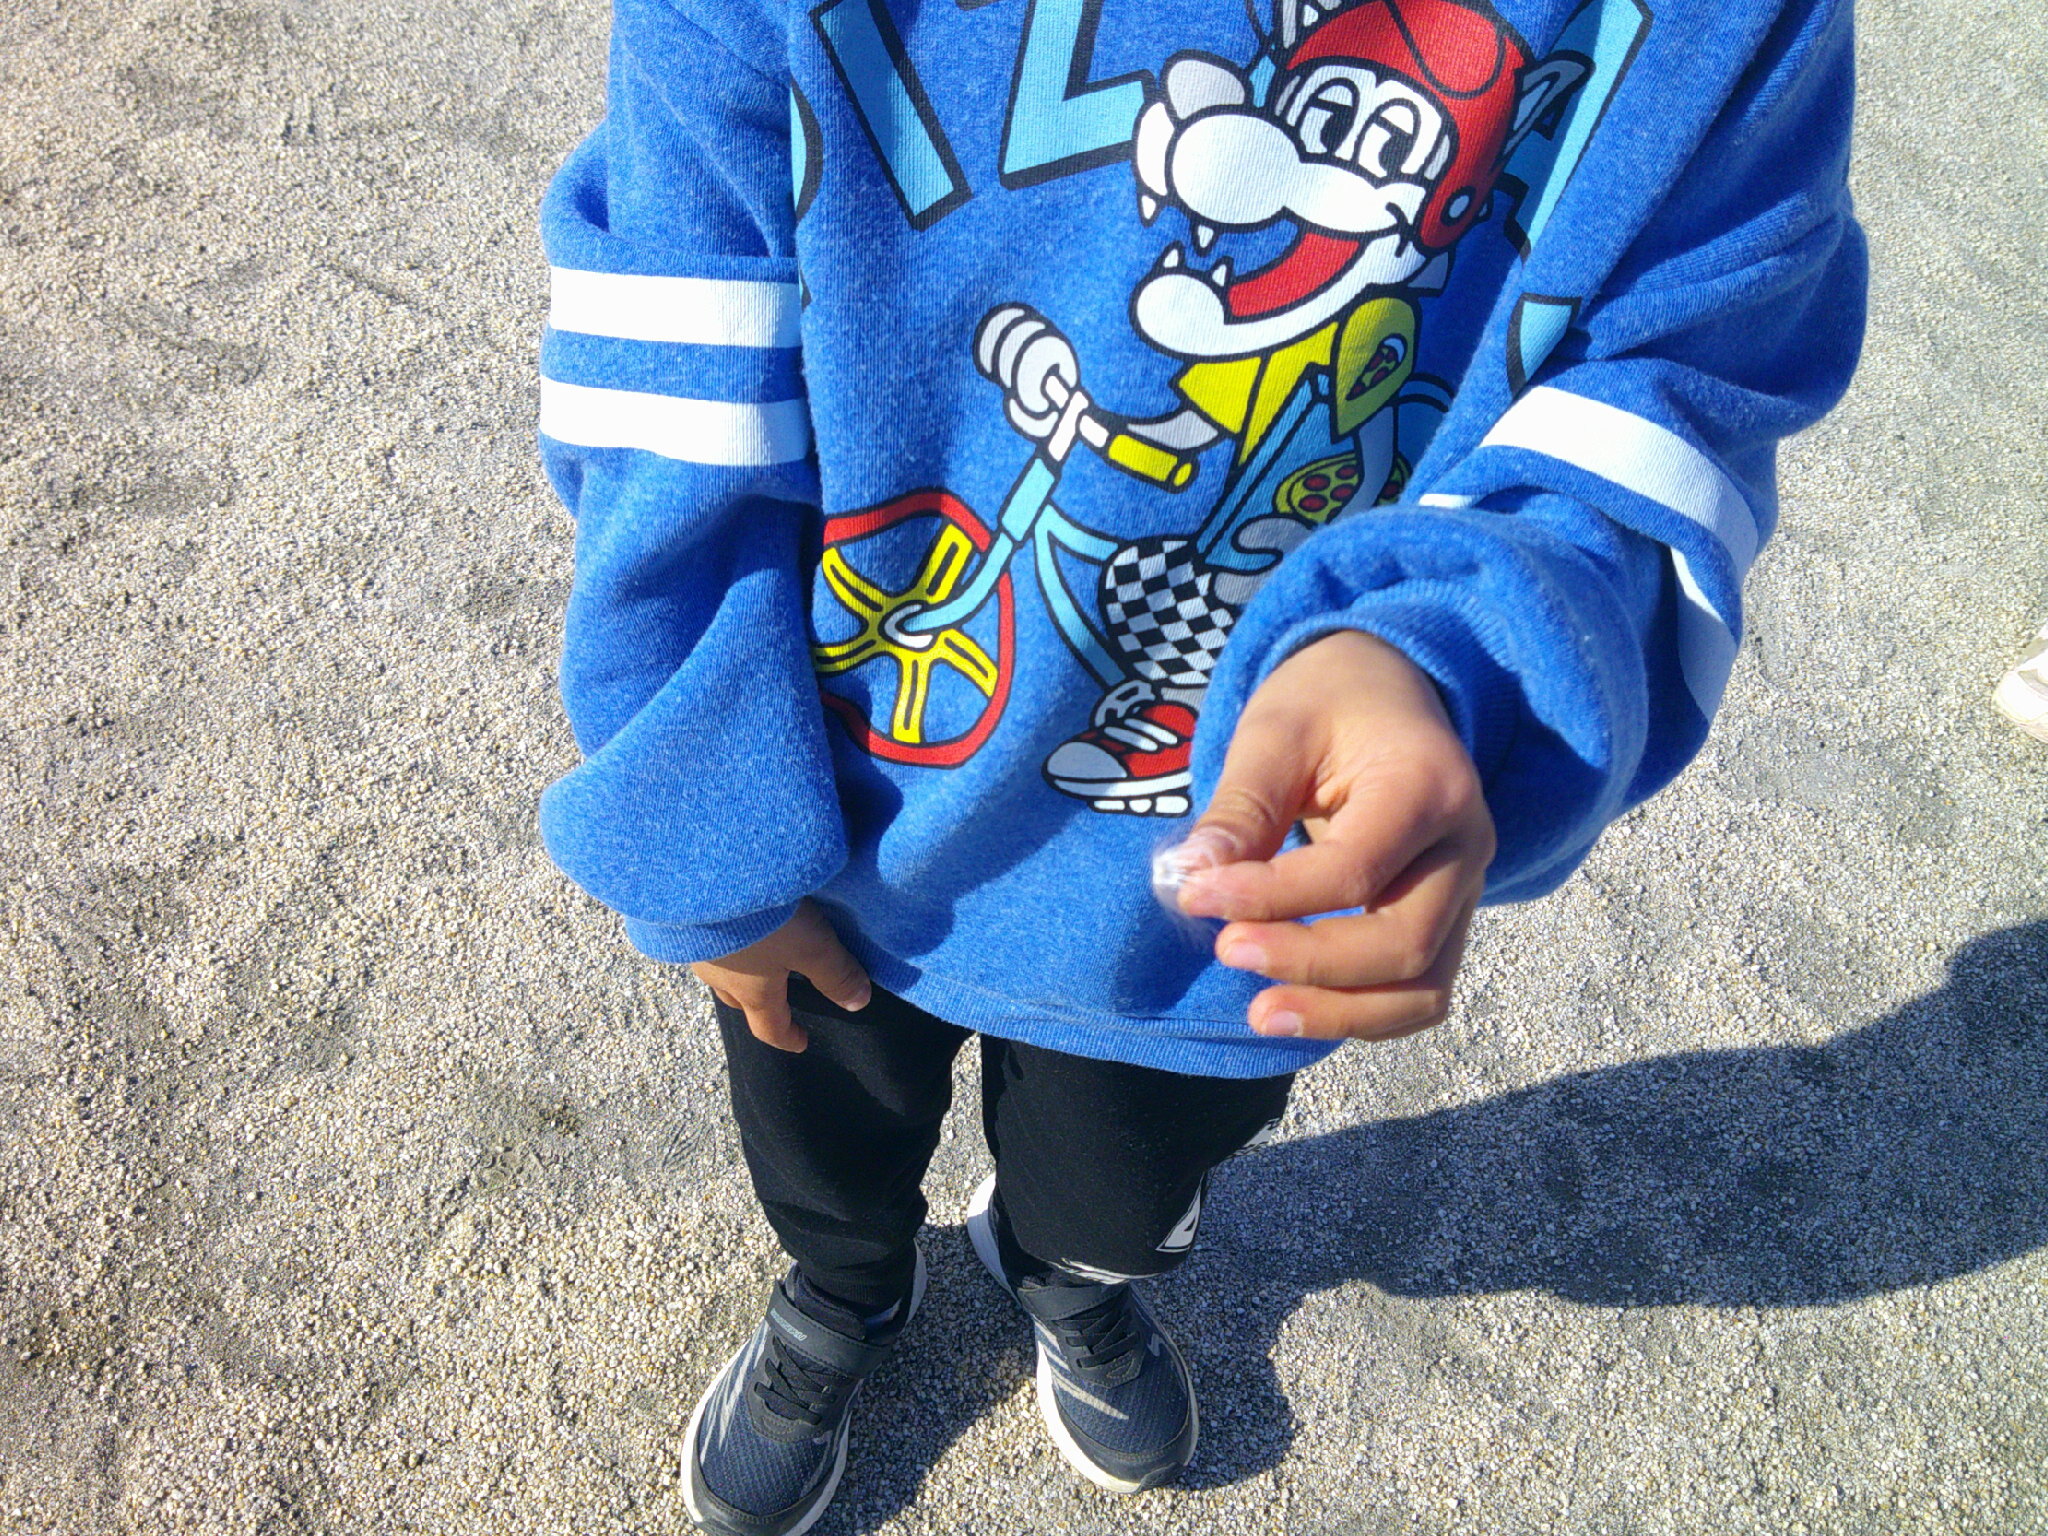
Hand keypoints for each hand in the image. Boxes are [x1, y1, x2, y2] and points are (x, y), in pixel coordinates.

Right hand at [691, 899, 871, 1052]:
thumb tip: (858, 1004)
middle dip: (757, 1004)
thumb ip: (836, 974)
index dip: (787, 1038)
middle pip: (738, 1001)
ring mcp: (698, 949)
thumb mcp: (811, 947)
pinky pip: (706, 944)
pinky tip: (730, 926)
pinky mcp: (685, 922)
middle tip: (774, 999)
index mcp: (752, 992)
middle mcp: (719, 976)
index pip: (770, 1027)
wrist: (705, 881)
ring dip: (736, 970)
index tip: (802, 1043)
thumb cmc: (763, 923)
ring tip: (752, 955)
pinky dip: (722, 943)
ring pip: (719, 970)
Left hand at [1174, 631, 1494, 1041]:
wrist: (1385, 690)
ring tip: (1260, 1014)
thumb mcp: (1275, 732)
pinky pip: (1418, 992)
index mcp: (1428, 785)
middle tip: (1226, 950)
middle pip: (1404, 943)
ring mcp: (1465, 889)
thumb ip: (1241, 807)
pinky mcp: (1447, 920)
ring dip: (1340, 1013)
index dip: (1271, 897)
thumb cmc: (1327, 703)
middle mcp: (1466, 846)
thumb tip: (1190, 878)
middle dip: (1310, 962)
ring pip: (1423, 988)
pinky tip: (1297, 1006)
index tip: (1195, 894)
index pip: (1354, 869)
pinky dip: (1361, 1014)